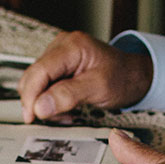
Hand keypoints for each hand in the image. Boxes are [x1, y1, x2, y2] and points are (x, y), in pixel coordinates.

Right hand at [18, 31, 152, 122]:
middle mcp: (62, 46)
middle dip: (38, 101)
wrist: (134, 76)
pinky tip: (65, 107)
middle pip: (33, 76)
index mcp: (72, 46)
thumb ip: (68, 95)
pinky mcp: (58, 65)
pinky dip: (50, 99)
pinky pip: (44, 84)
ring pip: (36, 82)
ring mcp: (58, 54)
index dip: (31, 96)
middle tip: (56, 117)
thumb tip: (40, 107)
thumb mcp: (98, 88)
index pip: (39, 71)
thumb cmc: (122, 77)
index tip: (31, 116)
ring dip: (45, 102)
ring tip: (66, 113)